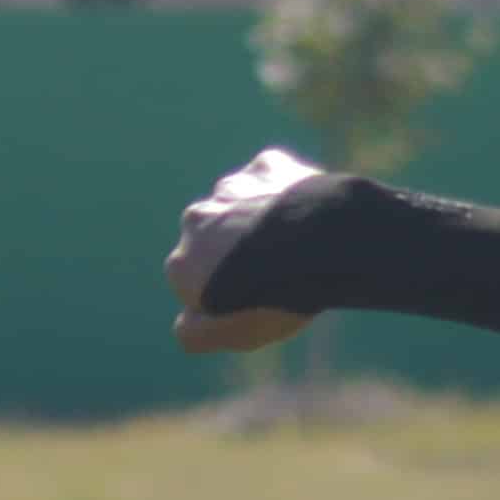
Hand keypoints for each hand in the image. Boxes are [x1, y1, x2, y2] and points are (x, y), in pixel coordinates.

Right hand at [170, 147, 330, 355]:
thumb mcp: (232, 333)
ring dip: (263, 222)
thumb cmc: (273, 296)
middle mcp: (195, 218)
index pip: (195, 285)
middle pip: (217, 242)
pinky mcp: (267, 166)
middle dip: (241, 255)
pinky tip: (312, 214)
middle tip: (280, 274)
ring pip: (244, 207)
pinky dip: (288, 193)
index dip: (225, 297)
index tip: (255, 303)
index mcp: (181, 263)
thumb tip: (184, 326)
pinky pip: (275, 179)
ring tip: (300, 246)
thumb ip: (196, 334)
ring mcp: (230, 188)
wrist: (318, 245)